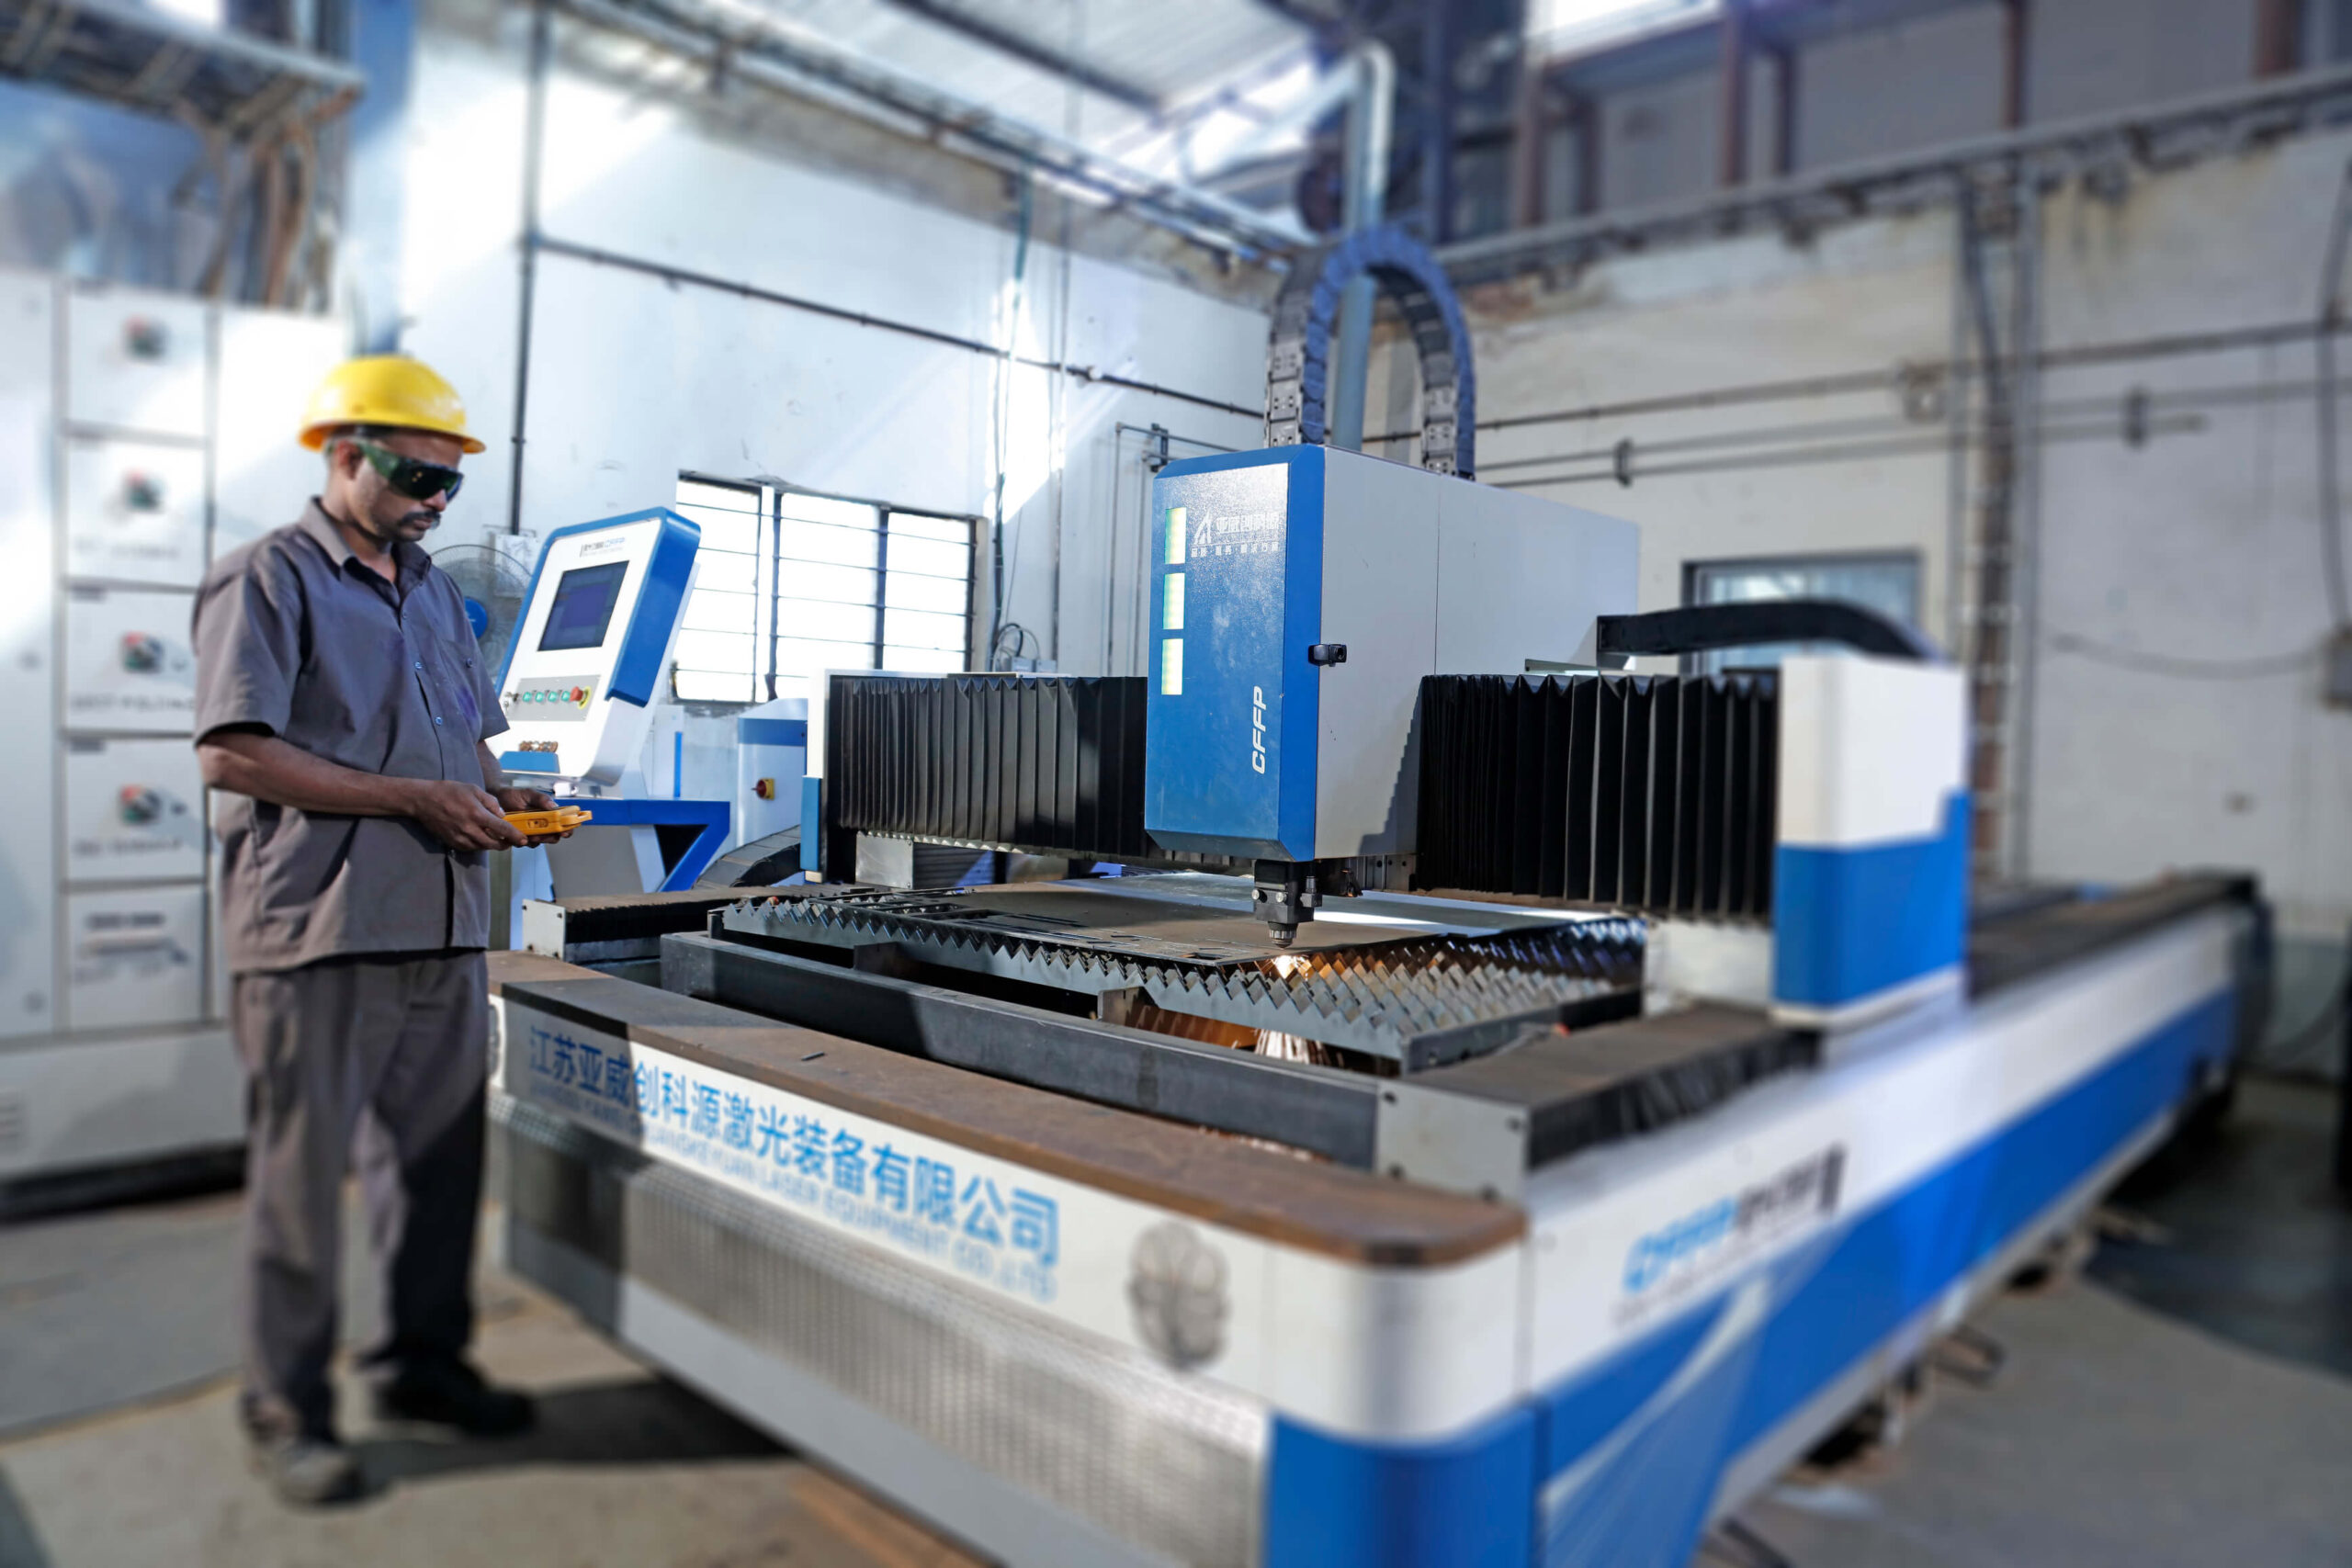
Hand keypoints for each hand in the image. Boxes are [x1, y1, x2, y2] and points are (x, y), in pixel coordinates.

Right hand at [402, 779, 526, 850]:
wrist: (424, 800)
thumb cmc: (450, 791)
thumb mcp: (474, 790)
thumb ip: (490, 802)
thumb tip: (502, 815)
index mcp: (477, 815)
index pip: (502, 829)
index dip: (515, 836)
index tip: (524, 840)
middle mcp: (470, 829)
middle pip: (493, 844)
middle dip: (505, 844)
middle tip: (511, 842)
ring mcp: (460, 838)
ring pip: (482, 848)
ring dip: (492, 845)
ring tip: (497, 840)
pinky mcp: (452, 842)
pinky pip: (470, 848)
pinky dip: (478, 846)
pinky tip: (480, 839)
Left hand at [492, 786, 575, 846]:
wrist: (495, 798)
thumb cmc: (513, 794)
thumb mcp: (529, 793)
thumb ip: (541, 799)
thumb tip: (553, 806)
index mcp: (549, 813)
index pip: (564, 823)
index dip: (567, 829)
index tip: (563, 832)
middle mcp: (543, 823)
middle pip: (554, 836)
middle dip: (550, 838)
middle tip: (542, 835)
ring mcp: (531, 831)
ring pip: (539, 842)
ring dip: (536, 841)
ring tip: (529, 835)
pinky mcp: (519, 836)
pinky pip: (524, 843)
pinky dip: (522, 841)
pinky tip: (517, 834)